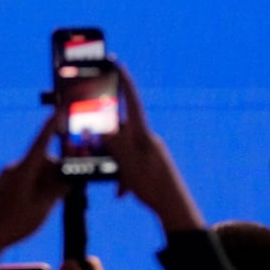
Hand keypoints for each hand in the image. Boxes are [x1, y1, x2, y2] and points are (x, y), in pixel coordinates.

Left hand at [0, 115, 66, 264]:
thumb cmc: (14, 223)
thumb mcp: (42, 208)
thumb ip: (58, 191)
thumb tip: (69, 179)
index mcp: (24, 170)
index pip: (41, 143)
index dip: (51, 127)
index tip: (58, 112)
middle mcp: (14, 168)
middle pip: (43, 161)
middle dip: (57, 172)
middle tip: (66, 191)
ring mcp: (7, 176)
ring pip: (36, 172)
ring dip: (47, 182)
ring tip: (47, 205)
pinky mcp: (4, 184)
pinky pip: (26, 178)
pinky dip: (37, 186)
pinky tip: (36, 205)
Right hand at [104, 63, 202, 231]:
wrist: (175, 207)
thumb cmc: (153, 185)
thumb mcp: (127, 162)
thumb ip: (113, 142)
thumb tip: (100, 125)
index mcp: (142, 134)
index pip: (131, 100)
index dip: (123, 81)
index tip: (116, 63)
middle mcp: (146, 139)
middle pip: (120, 129)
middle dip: (106, 138)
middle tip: (94, 142)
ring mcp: (149, 152)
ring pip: (122, 150)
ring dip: (114, 164)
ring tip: (117, 185)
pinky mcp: (150, 166)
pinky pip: (129, 165)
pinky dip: (122, 177)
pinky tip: (122, 192)